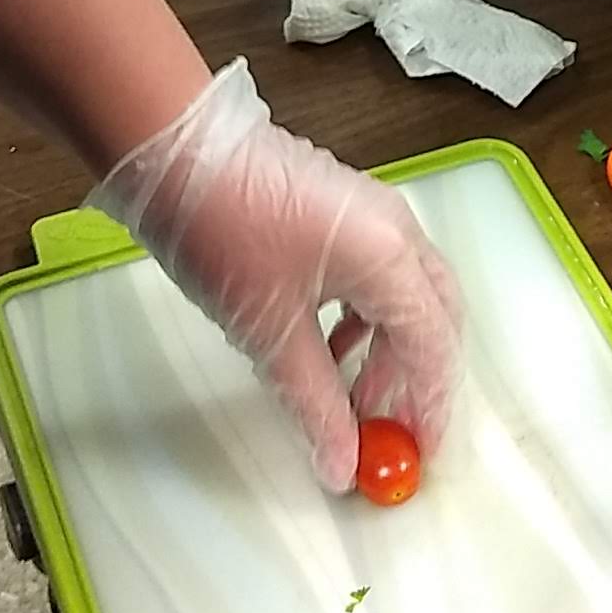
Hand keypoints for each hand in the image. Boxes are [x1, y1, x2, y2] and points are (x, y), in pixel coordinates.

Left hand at [88, 60, 462, 490]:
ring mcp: (372, 214)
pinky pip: (380, 274)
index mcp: (389, 256)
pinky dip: (369, 320)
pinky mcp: (345, 210)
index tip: (420, 454)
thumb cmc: (222, 227)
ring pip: (408, 296)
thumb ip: (314, 402)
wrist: (175, 151)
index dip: (431, 406)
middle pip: (436, 318)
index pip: (433, 346)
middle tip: (396, 433)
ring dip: (392, 351)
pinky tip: (333, 349)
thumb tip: (340, 461)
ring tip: (359, 401)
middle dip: (420, 380)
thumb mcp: (269, 331)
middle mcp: (395, 230)